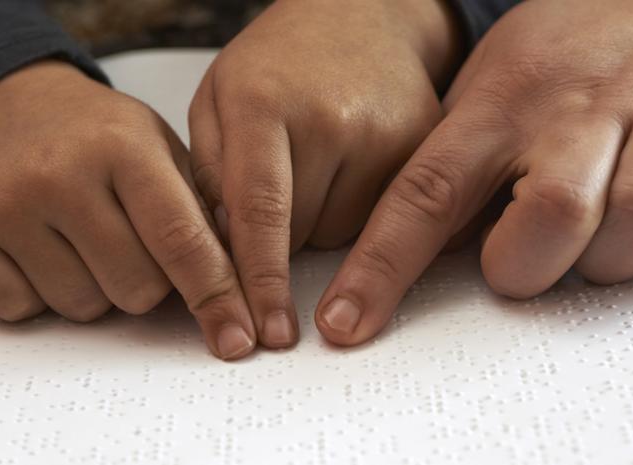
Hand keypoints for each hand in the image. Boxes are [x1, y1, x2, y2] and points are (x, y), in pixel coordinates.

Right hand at [0, 61, 256, 359]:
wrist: (17, 112)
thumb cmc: (103, 141)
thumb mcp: (165, 153)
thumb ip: (205, 215)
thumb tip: (244, 293)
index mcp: (124, 145)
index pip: (181, 240)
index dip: (217, 296)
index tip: (239, 338)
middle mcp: (60, 171)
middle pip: (136, 289)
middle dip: (148, 282)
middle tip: (128, 238)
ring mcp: (5, 202)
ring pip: (84, 308)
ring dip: (96, 289)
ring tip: (83, 237)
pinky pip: (26, 310)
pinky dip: (42, 294)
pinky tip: (42, 247)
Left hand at [187, 0, 458, 348]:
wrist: (363, 17)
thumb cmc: (282, 61)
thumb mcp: (217, 99)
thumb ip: (207, 175)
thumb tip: (218, 256)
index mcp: (264, 103)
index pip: (258, 212)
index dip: (257, 281)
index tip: (259, 331)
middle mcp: (333, 119)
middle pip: (300, 237)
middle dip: (281, 233)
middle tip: (286, 177)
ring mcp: (388, 134)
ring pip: (344, 236)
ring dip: (324, 221)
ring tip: (322, 163)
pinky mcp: (425, 148)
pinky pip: (384, 220)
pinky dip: (360, 211)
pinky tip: (353, 167)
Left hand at [313, 0, 632, 344]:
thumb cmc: (578, 48)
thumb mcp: (497, 81)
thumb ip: (459, 161)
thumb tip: (417, 253)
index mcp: (505, 100)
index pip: (427, 191)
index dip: (382, 267)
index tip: (347, 324)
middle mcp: (583, 106)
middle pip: (552, 218)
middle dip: (532, 266)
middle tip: (532, 251)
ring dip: (615, 257)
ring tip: (606, 227)